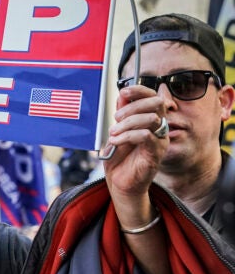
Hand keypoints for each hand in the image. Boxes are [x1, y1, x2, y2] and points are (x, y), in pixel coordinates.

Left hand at [102, 83, 167, 198]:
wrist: (119, 183)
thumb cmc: (119, 158)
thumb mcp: (116, 131)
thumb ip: (121, 115)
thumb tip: (122, 96)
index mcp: (151, 120)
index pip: (153, 97)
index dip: (140, 91)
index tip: (123, 92)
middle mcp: (160, 128)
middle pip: (156, 104)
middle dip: (133, 106)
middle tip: (116, 118)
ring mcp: (160, 141)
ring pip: (151, 119)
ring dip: (127, 123)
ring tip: (113, 134)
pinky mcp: (156, 153)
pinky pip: (146, 136)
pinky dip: (127, 135)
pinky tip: (115, 141)